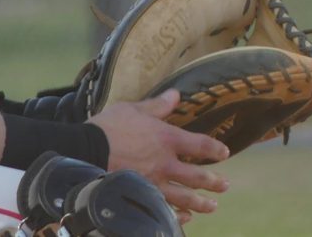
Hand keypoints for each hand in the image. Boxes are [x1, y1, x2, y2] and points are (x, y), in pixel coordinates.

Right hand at [90, 89, 229, 217]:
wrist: (86, 149)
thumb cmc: (109, 126)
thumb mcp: (134, 108)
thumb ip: (158, 105)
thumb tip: (176, 94)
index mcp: (166, 138)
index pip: (200, 145)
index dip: (215, 149)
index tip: (225, 153)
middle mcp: (165, 163)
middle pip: (197, 176)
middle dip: (213, 182)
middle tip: (224, 185)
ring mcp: (154, 183)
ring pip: (185, 198)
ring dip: (201, 203)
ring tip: (212, 206)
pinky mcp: (142, 196)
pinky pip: (165, 210)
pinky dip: (177, 215)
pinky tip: (185, 217)